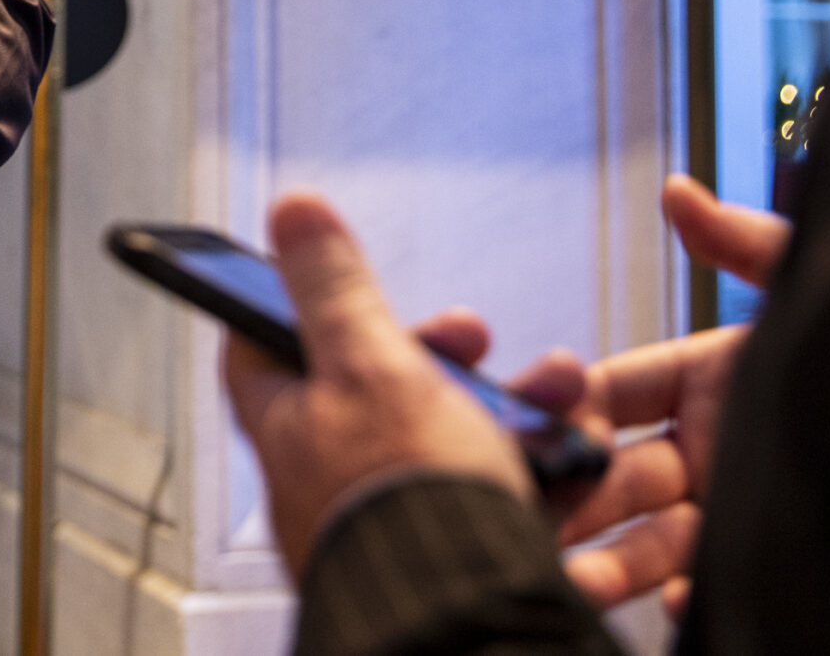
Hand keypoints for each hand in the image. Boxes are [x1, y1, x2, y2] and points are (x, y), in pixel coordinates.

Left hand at [220, 194, 531, 576]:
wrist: (469, 617)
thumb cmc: (403, 501)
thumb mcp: (370, 363)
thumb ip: (333, 288)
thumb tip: (292, 214)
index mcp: (285, 420)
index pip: (264, 342)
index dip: (302, 298)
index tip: (334, 270)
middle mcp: (327, 471)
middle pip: (374, 383)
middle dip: (441, 350)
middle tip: (472, 337)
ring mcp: (386, 509)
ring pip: (446, 431)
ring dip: (507, 401)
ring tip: (554, 390)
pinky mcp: (446, 543)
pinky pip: (487, 485)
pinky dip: (532, 460)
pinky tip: (566, 449)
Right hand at [545, 177, 781, 613]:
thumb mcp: (817, 289)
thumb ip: (746, 243)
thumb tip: (676, 188)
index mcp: (706, 384)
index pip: (617, 392)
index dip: (572, 404)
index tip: (540, 419)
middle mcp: (709, 451)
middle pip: (615, 474)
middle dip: (568, 493)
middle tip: (531, 510)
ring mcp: (734, 511)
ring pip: (648, 542)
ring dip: (605, 560)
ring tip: (576, 578)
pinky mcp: (765, 561)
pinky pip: (708, 589)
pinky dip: (682, 601)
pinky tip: (676, 600)